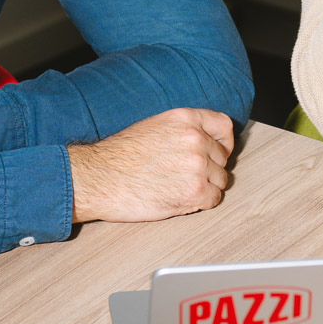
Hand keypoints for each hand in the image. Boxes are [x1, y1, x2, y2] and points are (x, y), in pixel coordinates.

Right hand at [67, 108, 234, 223]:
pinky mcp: (195, 192)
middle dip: (209, 169)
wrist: (98, 178)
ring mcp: (197, 166)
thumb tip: (205, 142)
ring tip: (178, 187)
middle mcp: (195, 139)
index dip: (223, 142)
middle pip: (222, 158)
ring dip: (205, 187)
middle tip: (185, 176)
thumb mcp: (153, 126)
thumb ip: (182, 131)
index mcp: (185, 119)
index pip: (224, 126)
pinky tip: (179, 199)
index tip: (217, 152)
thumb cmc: (119, 156)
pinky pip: (213, 199)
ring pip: (220, 180)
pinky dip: (200, 203)